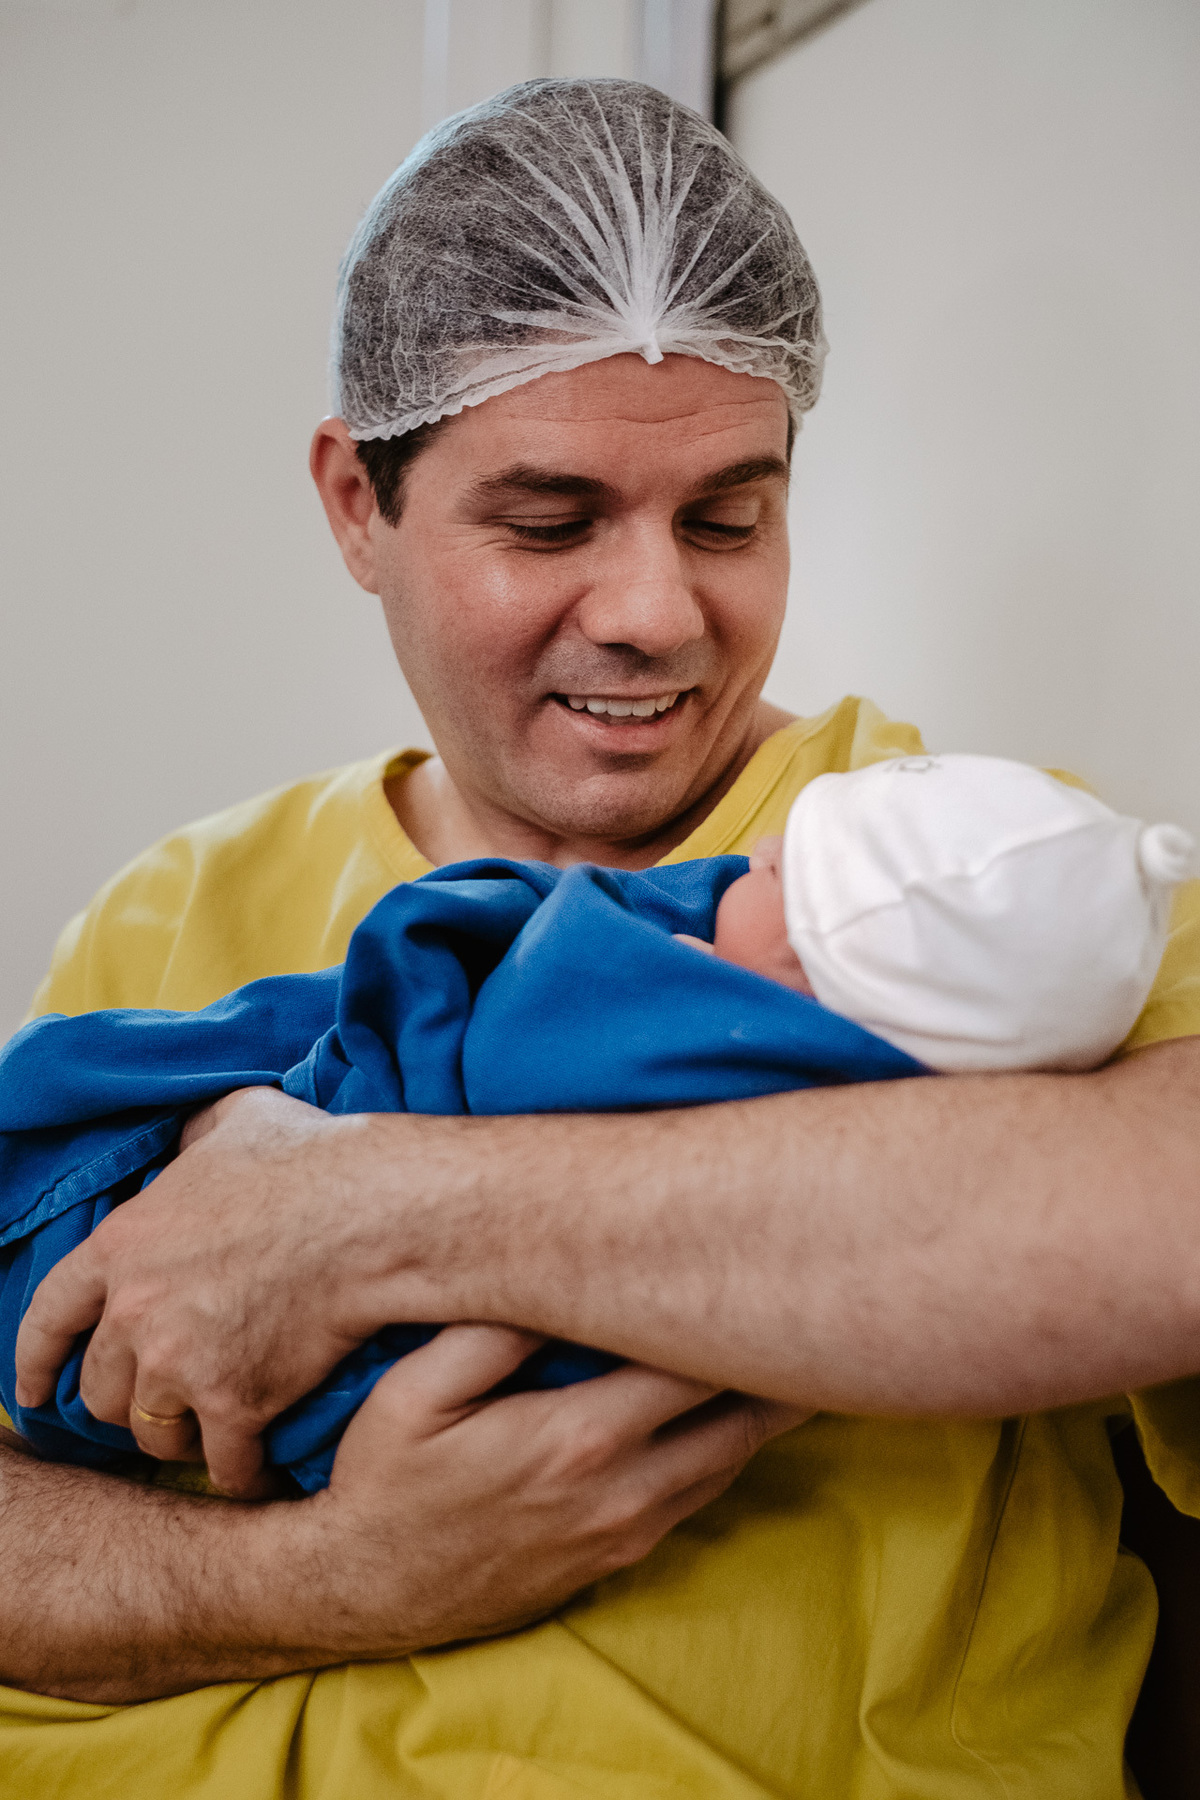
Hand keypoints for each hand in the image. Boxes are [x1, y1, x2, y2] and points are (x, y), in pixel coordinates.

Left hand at [15, 1087, 394, 1496]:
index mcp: (122, 1245)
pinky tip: (255, 1468)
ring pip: (153, 1434)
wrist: (371, 1213)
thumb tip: (191, 1142)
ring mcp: (181, 1364)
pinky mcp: (237, 1403)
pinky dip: (240, 1472)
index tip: (35, 1392)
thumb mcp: (234, 1120)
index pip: (48, 1317)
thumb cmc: (310, 1158)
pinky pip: (224, 1465)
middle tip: (162, 1398)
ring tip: (207, 1432)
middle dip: (127, 1400)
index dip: (37, 1362)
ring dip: (178, 1437)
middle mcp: (136, 1312)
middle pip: (102, 1389)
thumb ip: (194, 1140)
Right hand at [281, 1322, 808, 1660]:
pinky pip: (700, 1494)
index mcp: (582, 1437)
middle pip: (741, 1417)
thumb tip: (551, 1273)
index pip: (697, 1364)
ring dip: (763, 1406)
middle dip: (782, 1360)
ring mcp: (627, 1532)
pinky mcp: (618, 1558)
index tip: (774, 1264)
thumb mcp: (413, 1393)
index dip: (741, 1315)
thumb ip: (490, 1333)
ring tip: (795, 1346)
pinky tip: (731, 1406)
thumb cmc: (383, 1481)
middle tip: (821, 1301)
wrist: (361, 1593)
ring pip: (730, 1460)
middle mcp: (624, 1490)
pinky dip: (727, 1447)